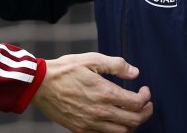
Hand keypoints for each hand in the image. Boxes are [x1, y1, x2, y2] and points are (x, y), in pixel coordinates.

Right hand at [32, 53, 152, 131]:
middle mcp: (100, 112)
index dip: (146, 97)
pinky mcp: (81, 130)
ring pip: (122, 132)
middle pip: (134, 121)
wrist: (40, 85)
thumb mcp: (91, 59)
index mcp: (105, 93)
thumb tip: (135, 73)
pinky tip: (115, 120)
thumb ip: (116, 65)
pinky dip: (115, 130)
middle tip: (146, 104)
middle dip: (145, 112)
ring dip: (132, 124)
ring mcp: (90, 124)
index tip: (145, 90)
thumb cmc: (65, 69)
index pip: (136, 103)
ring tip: (132, 113)